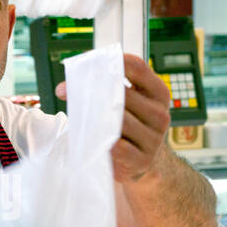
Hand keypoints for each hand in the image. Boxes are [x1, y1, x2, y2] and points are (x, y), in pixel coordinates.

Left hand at [54, 53, 170, 181]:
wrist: (143, 163)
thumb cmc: (128, 128)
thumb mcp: (126, 106)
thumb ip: (107, 90)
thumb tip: (66, 87)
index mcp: (158, 94)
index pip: (137, 67)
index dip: (111, 62)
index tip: (86, 67)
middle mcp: (160, 114)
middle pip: (124, 94)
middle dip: (93, 91)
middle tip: (67, 92)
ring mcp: (154, 139)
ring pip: (120, 121)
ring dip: (95, 118)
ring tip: (78, 117)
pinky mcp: (143, 160)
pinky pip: (118, 147)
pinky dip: (103, 142)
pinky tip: (93, 141)